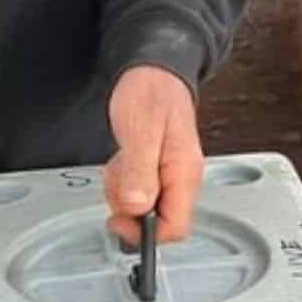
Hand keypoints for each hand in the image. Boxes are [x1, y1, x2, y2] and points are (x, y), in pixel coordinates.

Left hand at [105, 67, 203, 244]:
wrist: (154, 69)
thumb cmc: (150, 92)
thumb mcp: (140, 131)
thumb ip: (139, 171)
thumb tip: (138, 208)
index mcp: (184, 172)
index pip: (176, 227)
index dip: (146, 233)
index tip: (119, 219)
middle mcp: (183, 178)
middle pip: (161, 221)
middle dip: (131, 210)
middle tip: (117, 181)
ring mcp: (172, 174)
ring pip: (147, 208)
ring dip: (125, 194)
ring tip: (121, 163)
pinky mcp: (160, 169)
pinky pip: (141, 191)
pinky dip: (125, 183)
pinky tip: (124, 160)